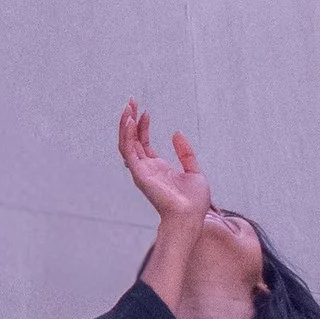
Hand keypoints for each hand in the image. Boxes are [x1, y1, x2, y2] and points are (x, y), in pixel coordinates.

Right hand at [118, 102, 210, 229]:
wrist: (190, 217)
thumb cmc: (193, 202)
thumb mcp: (194, 171)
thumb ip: (185, 153)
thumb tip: (176, 133)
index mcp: (157, 168)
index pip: (143, 143)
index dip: (142, 126)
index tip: (145, 112)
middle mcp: (145, 168)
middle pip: (131, 140)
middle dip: (129, 121)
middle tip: (130, 102)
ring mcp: (141, 171)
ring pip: (126, 144)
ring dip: (125, 125)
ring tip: (128, 107)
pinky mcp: (140, 173)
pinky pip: (129, 151)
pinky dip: (127, 135)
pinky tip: (130, 120)